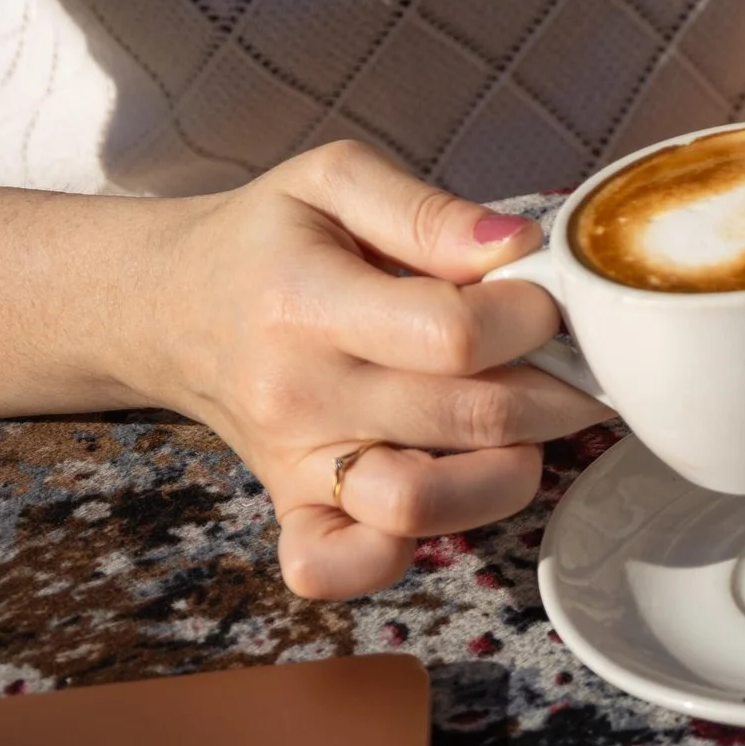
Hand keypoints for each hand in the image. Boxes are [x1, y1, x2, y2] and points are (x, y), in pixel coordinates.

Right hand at [127, 142, 614, 599]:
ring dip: (510, 469)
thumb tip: (518, 248)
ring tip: (526, 423)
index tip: (548, 297)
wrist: (171, 307)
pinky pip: (343, 567)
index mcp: (308, 303)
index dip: (532, 316)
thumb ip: (430, 210)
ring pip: (423, 507)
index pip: (454, 335)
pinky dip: (405, 552)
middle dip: (557, 390)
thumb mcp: (336, 178)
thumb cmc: (269, 238)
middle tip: (573, 361)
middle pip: (468, 419)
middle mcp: (298, 396)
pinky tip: (451, 491)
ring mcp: (295, 464)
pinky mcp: (293, 509)